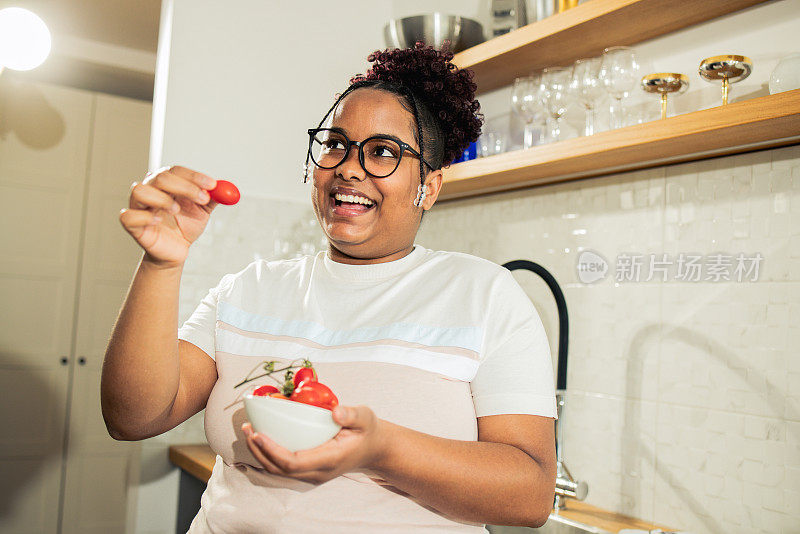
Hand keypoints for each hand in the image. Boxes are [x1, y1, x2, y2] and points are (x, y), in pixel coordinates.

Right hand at [119, 165, 217, 268]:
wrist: (176, 252)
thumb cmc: (184, 227)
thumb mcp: (202, 212)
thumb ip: (211, 199)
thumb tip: (225, 188)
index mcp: (167, 184)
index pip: (176, 170)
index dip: (194, 176)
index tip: (212, 185)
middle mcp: (150, 190)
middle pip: (161, 177)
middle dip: (185, 187)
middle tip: (202, 198)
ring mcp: (138, 207)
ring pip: (140, 191)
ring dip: (161, 199)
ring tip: (176, 210)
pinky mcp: (132, 225)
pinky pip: (128, 216)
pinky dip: (144, 217)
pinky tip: (158, 221)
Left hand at [242, 405, 388, 484]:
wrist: (374, 449)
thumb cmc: (368, 431)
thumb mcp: (366, 418)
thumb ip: (352, 414)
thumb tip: (335, 412)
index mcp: (330, 460)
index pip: (293, 462)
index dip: (271, 451)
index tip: (258, 433)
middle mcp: (318, 472)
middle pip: (280, 470)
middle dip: (259, 451)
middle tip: (247, 429)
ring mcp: (312, 474)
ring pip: (279, 471)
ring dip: (260, 453)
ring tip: (249, 431)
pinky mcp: (308, 470)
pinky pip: (283, 467)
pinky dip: (268, 454)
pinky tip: (261, 437)